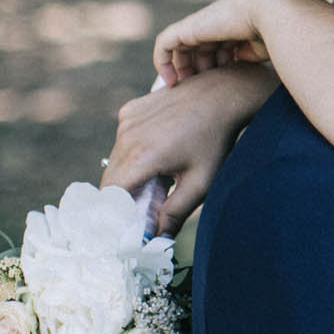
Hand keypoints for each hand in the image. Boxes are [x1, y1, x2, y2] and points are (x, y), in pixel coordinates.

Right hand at [104, 63, 277, 233]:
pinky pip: (123, 140)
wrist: (222, 93)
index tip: (129, 225)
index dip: (116, 213)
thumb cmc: (216, 139)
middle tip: (149, 205)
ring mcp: (126, 120)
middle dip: (124, 196)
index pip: (110, 196)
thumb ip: (175, 212)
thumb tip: (158, 240)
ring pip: (116, 160)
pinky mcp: (130, 110)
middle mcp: (126, 136)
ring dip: (129, 173)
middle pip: (111, 179)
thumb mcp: (200, 181)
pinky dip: (134, 151)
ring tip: (160, 176)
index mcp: (140, 157)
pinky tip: (160, 151)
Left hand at [151, 0, 286, 85]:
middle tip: (197, 96)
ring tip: (185, 92)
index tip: (216, 93)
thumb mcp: (264, 55)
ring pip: (181, 51)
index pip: (218, 51)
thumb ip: (251, 63)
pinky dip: (163, 63)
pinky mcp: (187, 28)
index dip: (214, 71)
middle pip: (198, 52)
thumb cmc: (277, 35)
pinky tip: (172, 82)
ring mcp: (201, 26)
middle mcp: (216, 26)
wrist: (270, 13)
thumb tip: (245, 77)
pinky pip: (165, 44)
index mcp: (235, 29)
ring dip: (181, 72)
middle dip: (197, 74)